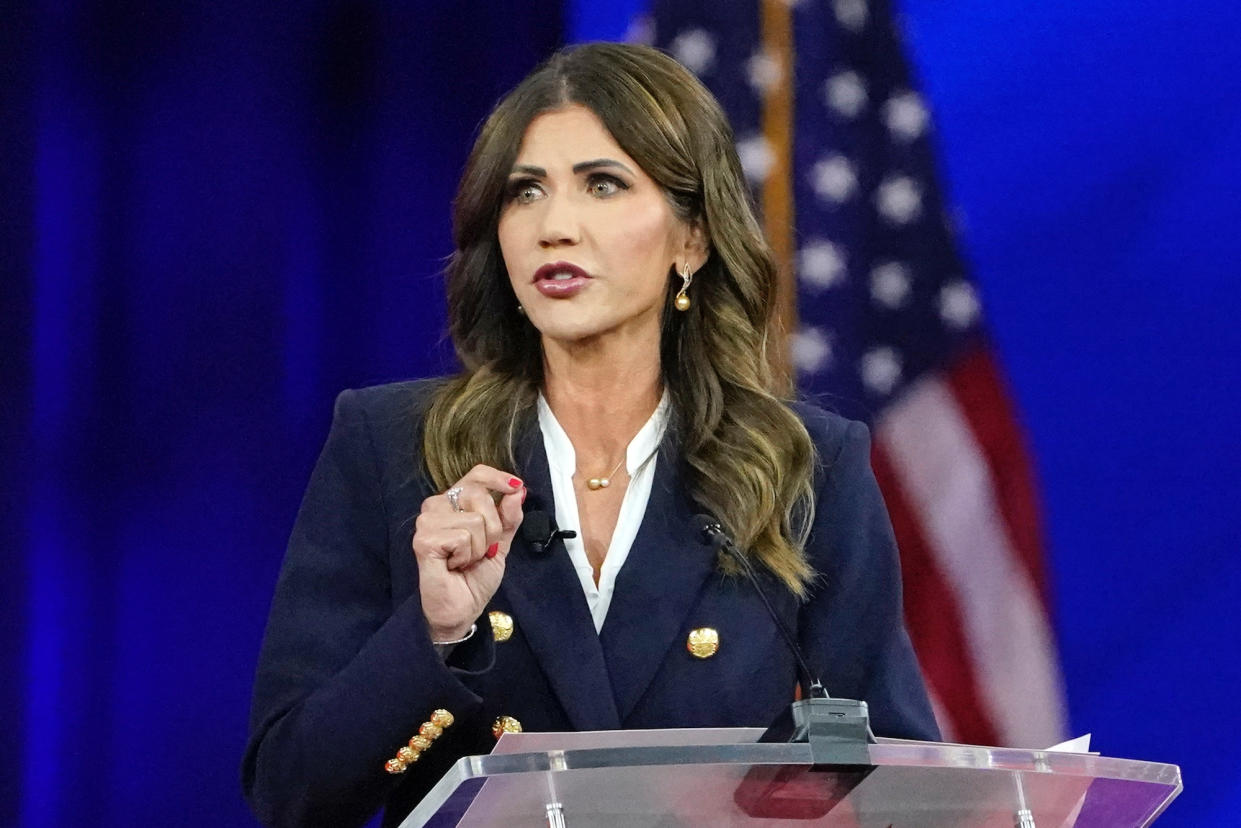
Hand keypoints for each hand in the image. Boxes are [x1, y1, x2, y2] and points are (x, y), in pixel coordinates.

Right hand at [413, 465, 524, 641]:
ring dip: (479, 547)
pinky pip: (462, 537)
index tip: (515, 487)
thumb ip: (508, 517)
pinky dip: (467, 556)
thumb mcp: (501, 543)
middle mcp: (436, 506)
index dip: (498, 478)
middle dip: (492, 528)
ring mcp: (427, 522)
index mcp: (454, 503)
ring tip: (464, 561)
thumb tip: (518, 491)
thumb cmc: (474, 577)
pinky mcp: (424, 540)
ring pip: (475, 519)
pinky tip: (454, 566)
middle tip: (480, 551)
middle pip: (479, 495)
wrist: (463, 609)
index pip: (476, 475)